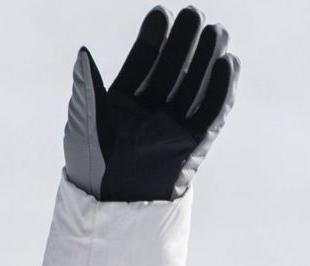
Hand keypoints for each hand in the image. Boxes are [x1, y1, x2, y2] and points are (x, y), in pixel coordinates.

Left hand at [63, 6, 238, 201]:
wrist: (113, 202)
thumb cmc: (91, 164)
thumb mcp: (85, 122)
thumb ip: (87, 87)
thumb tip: (83, 53)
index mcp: (122, 101)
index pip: (142, 62)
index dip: (152, 39)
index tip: (161, 13)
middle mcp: (150, 108)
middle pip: (172, 67)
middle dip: (184, 41)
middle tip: (194, 14)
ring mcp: (173, 122)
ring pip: (195, 83)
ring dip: (206, 57)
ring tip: (216, 31)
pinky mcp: (194, 140)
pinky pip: (212, 110)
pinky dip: (221, 87)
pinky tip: (227, 63)